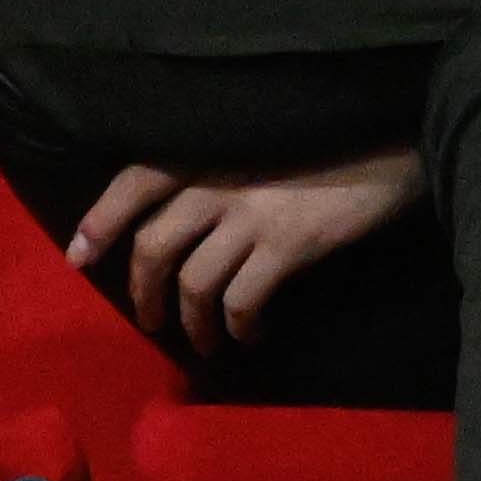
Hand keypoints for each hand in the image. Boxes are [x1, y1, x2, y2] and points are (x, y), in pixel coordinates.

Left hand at [71, 148, 422, 353]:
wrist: (400, 140)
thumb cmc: (332, 138)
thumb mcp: (263, 141)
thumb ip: (221, 168)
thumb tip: (184, 221)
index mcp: (207, 147)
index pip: (131, 183)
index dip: (99, 223)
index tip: (80, 258)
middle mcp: (216, 179)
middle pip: (152, 247)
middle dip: (144, 294)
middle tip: (150, 320)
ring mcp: (251, 213)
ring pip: (194, 284)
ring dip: (191, 323)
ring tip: (203, 342)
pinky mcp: (289, 244)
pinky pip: (243, 300)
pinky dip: (238, 327)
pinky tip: (251, 336)